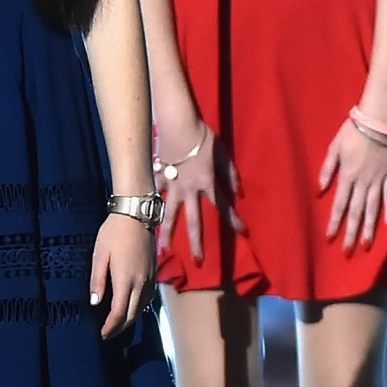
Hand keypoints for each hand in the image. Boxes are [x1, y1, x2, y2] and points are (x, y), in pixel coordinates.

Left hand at [91, 212, 154, 335]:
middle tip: (108, 334)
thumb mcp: (100, 255)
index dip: (111, 327)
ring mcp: (150, 277)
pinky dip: (138, 307)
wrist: (136, 214)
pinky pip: (148, 297)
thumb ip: (97, 280)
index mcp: (125, 279)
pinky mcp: (154, 272)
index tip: (102, 334)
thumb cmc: (114, 232)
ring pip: (142, 307)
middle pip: (132, 314)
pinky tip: (131, 306)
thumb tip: (95, 302)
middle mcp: (141, 282)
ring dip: (130, 318)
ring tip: (118, 323)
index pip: (119, 313)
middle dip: (120, 327)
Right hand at [158, 122, 244, 262]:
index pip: (223, 207)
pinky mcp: (159, 179)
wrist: (178, 124)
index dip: (234, 221)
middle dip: (198, 243)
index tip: (243, 234)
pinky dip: (150, 205)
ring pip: (169, 216)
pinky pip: (154, 195)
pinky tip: (143, 219)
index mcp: (207, 184)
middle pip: (194, 222)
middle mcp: (190, 191)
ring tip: (163, 252)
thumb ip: (231, 174)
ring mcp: (172, 187)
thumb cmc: (202, 136)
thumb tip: (239, 193)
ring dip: (167, 235)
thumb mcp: (222, 153)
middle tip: (199, 262)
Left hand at [318, 116, 386, 252]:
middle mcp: (363, 182)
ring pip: (373, 209)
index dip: (335, 223)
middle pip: (356, 212)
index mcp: (347, 176)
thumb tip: (320, 190)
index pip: (339, 205)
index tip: (330, 238)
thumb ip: (327, 169)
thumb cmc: (352, 132)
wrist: (378, 120)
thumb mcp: (333, 148)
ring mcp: (378, 180)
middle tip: (348, 252)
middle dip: (351, 233)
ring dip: (370, 228)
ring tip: (367, 246)